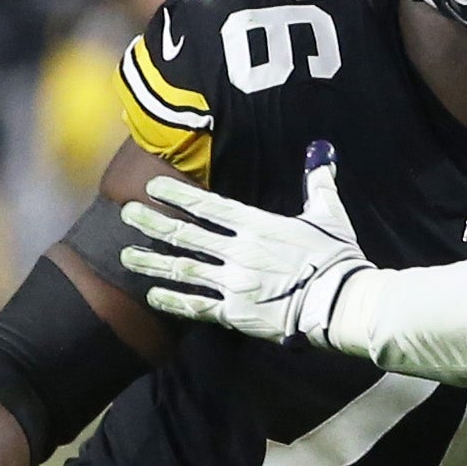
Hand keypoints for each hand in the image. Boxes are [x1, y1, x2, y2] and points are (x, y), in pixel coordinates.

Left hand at [119, 163, 370, 346]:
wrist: (340, 303)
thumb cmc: (336, 257)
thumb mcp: (329, 214)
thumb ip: (318, 183)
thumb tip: (321, 151)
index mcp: (257, 225)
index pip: (208, 206)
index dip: (176, 195)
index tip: (150, 187)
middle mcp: (239, 252)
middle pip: (186, 235)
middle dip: (152, 223)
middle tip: (126, 214)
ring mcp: (234, 284)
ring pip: (184, 269)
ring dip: (152, 262)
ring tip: (125, 257)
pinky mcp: (237, 314)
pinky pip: (198, 306)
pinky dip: (173, 301)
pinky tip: (152, 296)